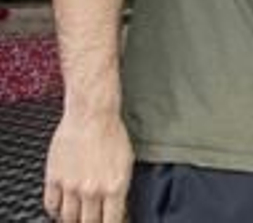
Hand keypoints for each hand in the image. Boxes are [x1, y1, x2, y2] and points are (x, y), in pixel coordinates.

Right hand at [44, 108, 132, 222]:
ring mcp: (71, 186)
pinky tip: (61, 207)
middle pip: (88, 222)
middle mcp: (92, 190)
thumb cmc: (113, 133)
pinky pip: (51, 205)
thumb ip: (120, 188)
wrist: (92, 115)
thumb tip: (117, 207)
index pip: (112, 221)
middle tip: (92, 218)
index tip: (109, 222)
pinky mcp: (54, 178)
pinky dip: (56, 210)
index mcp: (114, 187)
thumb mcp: (126, 163)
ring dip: (73, 219)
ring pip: (68, 218)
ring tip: (77, 215)